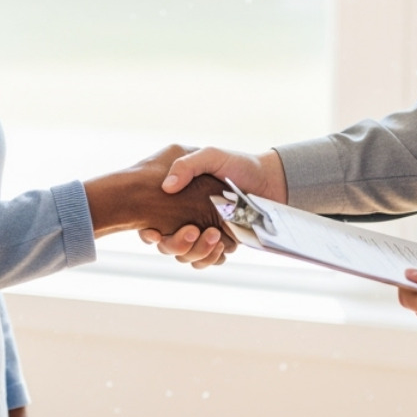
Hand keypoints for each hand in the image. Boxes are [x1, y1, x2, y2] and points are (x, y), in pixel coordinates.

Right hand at [137, 147, 287, 268]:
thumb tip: (166, 187)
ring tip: (215, 235)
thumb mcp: (211, 156)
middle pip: (167, 246)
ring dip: (198, 251)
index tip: (154, 233)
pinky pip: (209, 261)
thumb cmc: (237, 165)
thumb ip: (187, 165)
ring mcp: (203, 234)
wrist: (269, 180)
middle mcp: (185, 219)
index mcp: (177, 200)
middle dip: (177, 243)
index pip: (150, 222)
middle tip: (194, 230)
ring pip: (187, 257)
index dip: (146, 233)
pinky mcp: (221, 244)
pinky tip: (223, 244)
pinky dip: (213, 258)